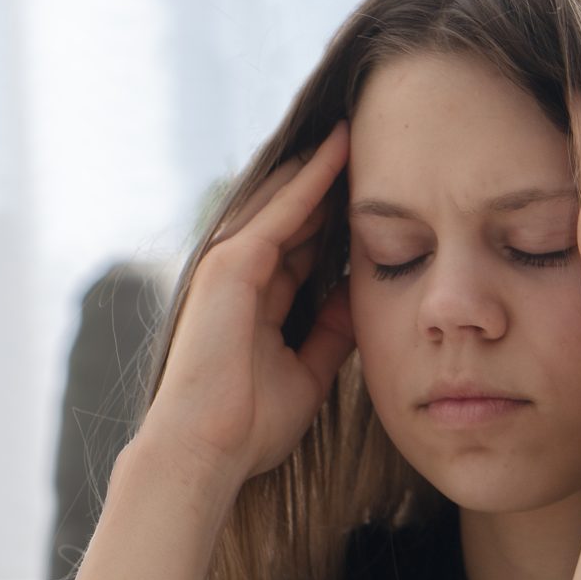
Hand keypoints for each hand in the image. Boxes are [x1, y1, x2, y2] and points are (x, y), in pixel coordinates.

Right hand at [140, 121, 356, 484]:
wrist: (206, 452)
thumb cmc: (249, 427)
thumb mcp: (308, 373)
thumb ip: (331, 334)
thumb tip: (360, 300)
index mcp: (256, 302)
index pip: (301, 245)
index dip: (335, 215)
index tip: (374, 190)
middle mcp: (240, 276)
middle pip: (292, 214)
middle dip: (327, 179)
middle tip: (370, 139)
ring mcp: (229, 266)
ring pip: (284, 202)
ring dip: (320, 165)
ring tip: (358, 127)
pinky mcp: (230, 265)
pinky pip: (279, 212)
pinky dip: (310, 180)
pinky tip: (340, 150)